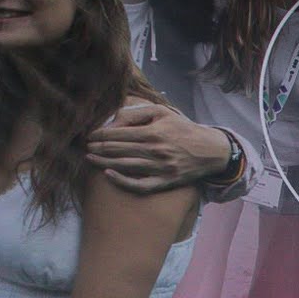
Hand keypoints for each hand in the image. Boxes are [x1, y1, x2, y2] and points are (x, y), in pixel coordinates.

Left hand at [86, 100, 231, 191]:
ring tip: (90, 159)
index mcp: (153, 132)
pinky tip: (110, 175)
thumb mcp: (163, 112)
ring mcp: (160, 168)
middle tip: (86, 147)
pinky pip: (141, 185)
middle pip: (118, 150)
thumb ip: (137, 113)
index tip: (90, 136)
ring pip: (125, 166)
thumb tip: (115, 120)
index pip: (118, 134)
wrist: (211, 151)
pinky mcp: (166, 182)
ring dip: (104, 162)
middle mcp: (155, 151)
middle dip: (98, 148)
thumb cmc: (184, 129)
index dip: (100, 135)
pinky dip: (123, 181)